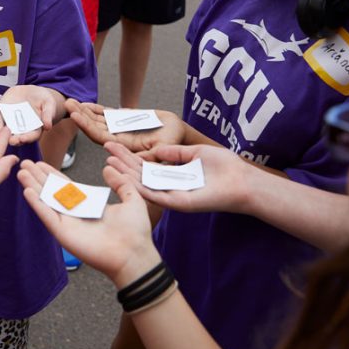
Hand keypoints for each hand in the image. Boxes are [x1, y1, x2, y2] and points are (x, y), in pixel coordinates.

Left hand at [0, 85, 63, 144]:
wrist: (33, 92)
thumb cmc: (44, 101)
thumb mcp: (49, 105)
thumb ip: (48, 115)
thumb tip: (48, 126)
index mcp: (34, 130)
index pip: (30, 137)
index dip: (27, 138)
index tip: (22, 139)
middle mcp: (21, 130)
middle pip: (16, 137)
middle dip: (13, 139)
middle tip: (10, 140)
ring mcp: (11, 123)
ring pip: (4, 130)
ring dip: (0, 132)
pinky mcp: (3, 114)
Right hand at [18, 160, 161, 285]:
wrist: (134, 253)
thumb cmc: (136, 231)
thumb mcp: (131, 199)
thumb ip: (120, 183)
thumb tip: (108, 167)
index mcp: (88, 204)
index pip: (65, 186)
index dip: (52, 174)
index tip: (40, 163)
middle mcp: (75, 213)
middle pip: (51, 191)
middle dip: (38, 177)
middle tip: (24, 163)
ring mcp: (68, 223)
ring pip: (46, 201)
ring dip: (32, 187)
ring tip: (21, 172)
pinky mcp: (64, 233)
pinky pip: (48, 216)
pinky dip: (37, 204)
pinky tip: (27, 191)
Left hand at [66, 99, 187, 152]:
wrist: (179, 132)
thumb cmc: (174, 143)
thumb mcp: (165, 149)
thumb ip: (152, 155)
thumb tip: (138, 160)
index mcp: (124, 146)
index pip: (100, 137)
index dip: (86, 126)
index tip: (74, 116)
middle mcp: (118, 139)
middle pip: (93, 127)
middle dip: (80, 115)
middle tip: (67, 103)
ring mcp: (119, 129)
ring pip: (96, 120)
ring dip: (83, 111)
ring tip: (70, 101)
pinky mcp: (123, 121)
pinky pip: (106, 115)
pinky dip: (94, 109)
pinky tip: (84, 103)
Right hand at [105, 142, 254, 214]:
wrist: (243, 180)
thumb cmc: (225, 167)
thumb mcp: (195, 153)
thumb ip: (175, 153)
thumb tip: (157, 151)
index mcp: (172, 175)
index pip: (144, 165)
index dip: (128, 156)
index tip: (113, 145)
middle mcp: (169, 186)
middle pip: (140, 175)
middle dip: (122, 163)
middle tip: (105, 151)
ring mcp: (173, 196)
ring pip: (144, 186)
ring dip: (126, 176)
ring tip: (109, 164)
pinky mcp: (180, 203)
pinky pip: (158, 197)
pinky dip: (142, 189)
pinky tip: (127, 181)